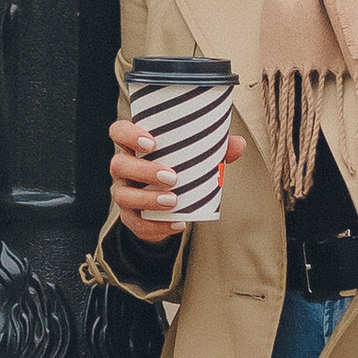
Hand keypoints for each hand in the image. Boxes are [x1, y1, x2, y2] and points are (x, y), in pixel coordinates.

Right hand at [108, 109, 243, 243]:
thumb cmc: (181, 172)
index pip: (118, 132)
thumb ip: (215, 150)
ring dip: (148, 198)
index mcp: (135, 147)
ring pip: (123, 195)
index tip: (151, 142)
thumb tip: (239, 143)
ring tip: (173, 201)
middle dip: (143, 170)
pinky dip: (156, 225)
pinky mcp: (130, 217)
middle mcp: (124, 168)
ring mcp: (124, 192)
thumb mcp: (195, 159)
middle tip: (172, 176)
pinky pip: (135, 223)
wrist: (171, 207)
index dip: (129, 134)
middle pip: (119, 164)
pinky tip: (177, 223)